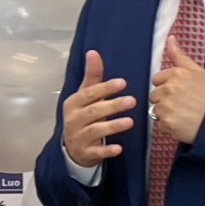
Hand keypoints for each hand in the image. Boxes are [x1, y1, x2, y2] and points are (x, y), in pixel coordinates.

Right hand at [60, 50, 134, 167]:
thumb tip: (93, 52)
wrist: (73, 148)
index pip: (88, 94)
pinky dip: (107, 150)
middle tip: (132, 100)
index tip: (123, 82)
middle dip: (112, 106)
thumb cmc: (83, 116)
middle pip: (93, 111)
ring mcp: (78, 137)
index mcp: (73, 103)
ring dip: (112, 126)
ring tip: (130, 122)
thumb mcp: (85, 96)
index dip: (105, 88)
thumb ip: (92, 77)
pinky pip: (96, 152)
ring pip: (95, 130)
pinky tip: (119, 149)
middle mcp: (73, 119)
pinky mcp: (85, 153)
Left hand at [150, 43, 204, 146]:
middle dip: (165, 100)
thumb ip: (180, 55)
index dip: (168, 86)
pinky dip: (169, 126)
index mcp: (176, 74)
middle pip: (155, 95)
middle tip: (183, 104)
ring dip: (166, 113)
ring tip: (183, 115)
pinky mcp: (166, 122)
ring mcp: (167, 106)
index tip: (181, 92)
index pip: (158, 80)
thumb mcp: (198, 71)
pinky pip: (160, 124)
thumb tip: (170, 38)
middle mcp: (169, 89)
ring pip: (156, 110)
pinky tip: (182, 123)